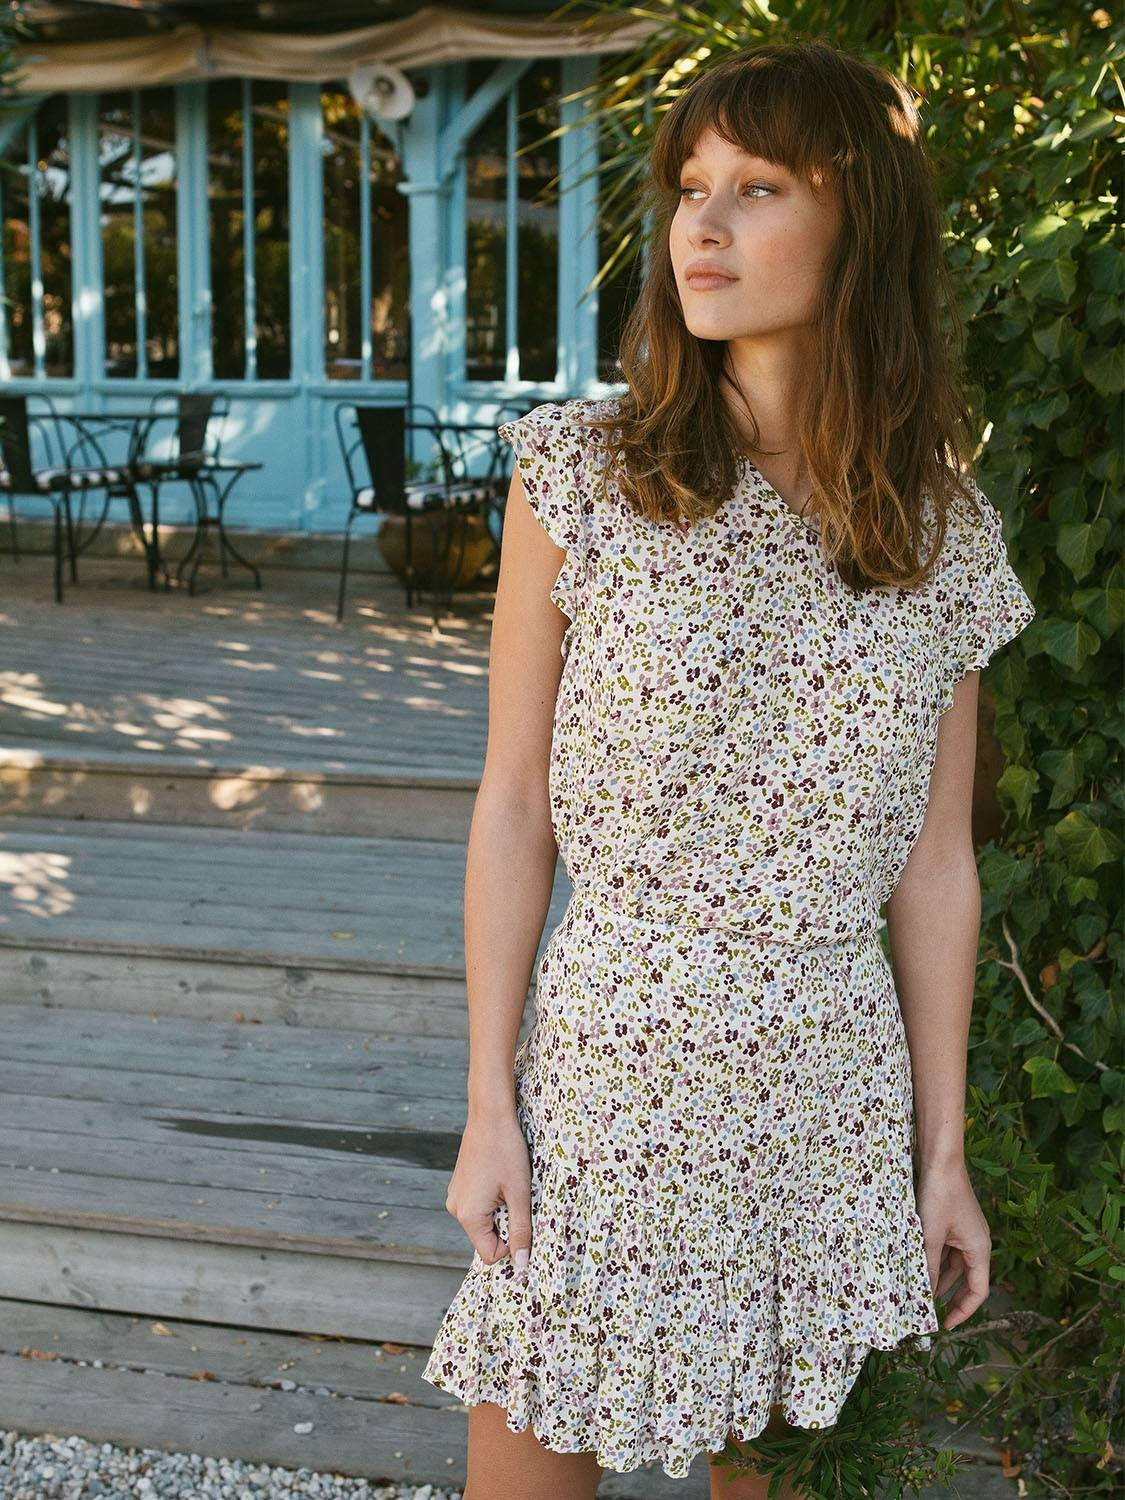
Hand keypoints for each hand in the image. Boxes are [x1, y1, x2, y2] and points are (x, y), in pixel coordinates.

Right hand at [444, 1111, 532, 1276]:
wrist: (490, 1115)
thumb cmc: (506, 1151)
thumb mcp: (520, 1193)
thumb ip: (520, 1230)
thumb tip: (523, 1263)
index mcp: (469, 1215)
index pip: (490, 1254)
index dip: (511, 1244)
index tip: (523, 1221)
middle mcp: (456, 1209)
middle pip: (486, 1238)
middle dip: (506, 1225)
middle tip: (517, 1198)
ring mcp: (455, 1196)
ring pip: (483, 1222)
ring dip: (500, 1211)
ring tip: (508, 1185)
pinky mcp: (459, 1185)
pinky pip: (478, 1206)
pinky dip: (492, 1200)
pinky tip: (499, 1177)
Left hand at [915, 1160, 991, 1330]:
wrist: (940, 1159)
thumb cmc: (940, 1195)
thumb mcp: (931, 1235)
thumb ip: (927, 1265)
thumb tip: (921, 1295)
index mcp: (980, 1249)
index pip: (978, 1291)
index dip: (964, 1311)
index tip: (946, 1325)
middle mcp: (976, 1243)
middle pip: (967, 1281)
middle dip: (951, 1298)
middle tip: (931, 1315)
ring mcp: (965, 1232)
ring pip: (954, 1266)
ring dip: (940, 1280)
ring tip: (920, 1295)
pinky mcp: (953, 1222)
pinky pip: (947, 1251)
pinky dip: (935, 1262)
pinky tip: (918, 1268)